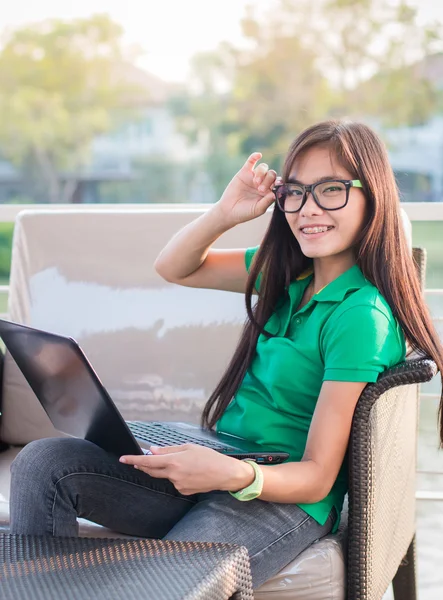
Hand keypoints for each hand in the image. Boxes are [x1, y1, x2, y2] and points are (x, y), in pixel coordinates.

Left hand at [120, 444, 254, 494]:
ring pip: (166, 476)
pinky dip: (178, 476)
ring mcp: (178, 485)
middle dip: (144, 466)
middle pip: (152, 471)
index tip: (123, 459)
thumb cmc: (209, 457)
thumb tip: (153, 450)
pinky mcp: (183, 491)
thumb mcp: (189, 448)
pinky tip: (191, 472)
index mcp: (174, 461)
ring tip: (186, 463)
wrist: (224, 474)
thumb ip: (168, 450)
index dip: (134, 460)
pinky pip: (175, 482)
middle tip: (140, 461)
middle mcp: (173, 474)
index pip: (148, 462)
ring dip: (167, 469)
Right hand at [213, 153, 277, 226]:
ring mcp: (254, 177)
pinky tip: (258, 155)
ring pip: (263, 168)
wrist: (229, 211)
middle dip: (268, 180)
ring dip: (261, 173)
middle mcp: (263, 183)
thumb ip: (267, 202)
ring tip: (255, 182)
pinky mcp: (244, 172)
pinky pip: (251, 162)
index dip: (278, 183)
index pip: (277, 184)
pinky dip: (255, 157)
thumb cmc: (245, 212)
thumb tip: (275, 193)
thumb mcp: (258, 209)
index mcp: (269, 192)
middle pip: (271, 174)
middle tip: (260, 189)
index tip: (276, 185)